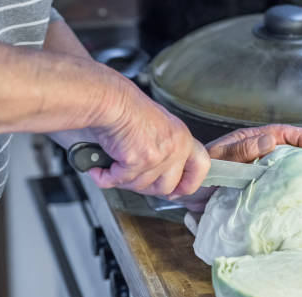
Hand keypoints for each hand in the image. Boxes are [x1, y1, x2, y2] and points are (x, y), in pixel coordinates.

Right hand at [87, 81, 210, 197]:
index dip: (191, 183)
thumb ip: (166, 148)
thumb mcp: (159, 126)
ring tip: (113, 167)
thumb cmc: (128, 108)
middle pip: (167, 186)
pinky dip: (106, 178)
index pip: (201, 166)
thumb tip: (161, 171)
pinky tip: (100, 170)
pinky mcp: (138, 161)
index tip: (179, 191)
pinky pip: (120, 180)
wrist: (110, 100)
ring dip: (124, 180)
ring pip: (142, 186)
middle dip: (147, 188)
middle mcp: (175, 148)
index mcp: (183, 138)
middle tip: (133, 179)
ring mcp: (158, 157)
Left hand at [175, 124, 301, 211]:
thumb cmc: (200, 173)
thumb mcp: (219, 159)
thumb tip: (270, 139)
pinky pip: (281, 181)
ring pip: (290, 163)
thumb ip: (242, 150)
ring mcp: (261, 169)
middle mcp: (260, 152)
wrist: (188, 193)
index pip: (285, 132)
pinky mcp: (260, 185)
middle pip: (293, 146)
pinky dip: (295, 183)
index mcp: (252, 140)